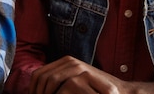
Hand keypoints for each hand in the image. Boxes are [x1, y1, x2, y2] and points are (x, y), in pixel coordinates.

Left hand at [29, 56, 153, 93]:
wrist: (120, 93)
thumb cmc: (96, 92)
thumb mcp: (73, 86)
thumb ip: (58, 86)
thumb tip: (34, 92)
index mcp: (64, 63)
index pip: (38, 74)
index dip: (33, 89)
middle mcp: (69, 62)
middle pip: (42, 77)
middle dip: (38, 92)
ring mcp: (78, 67)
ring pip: (51, 80)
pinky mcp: (86, 75)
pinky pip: (66, 86)